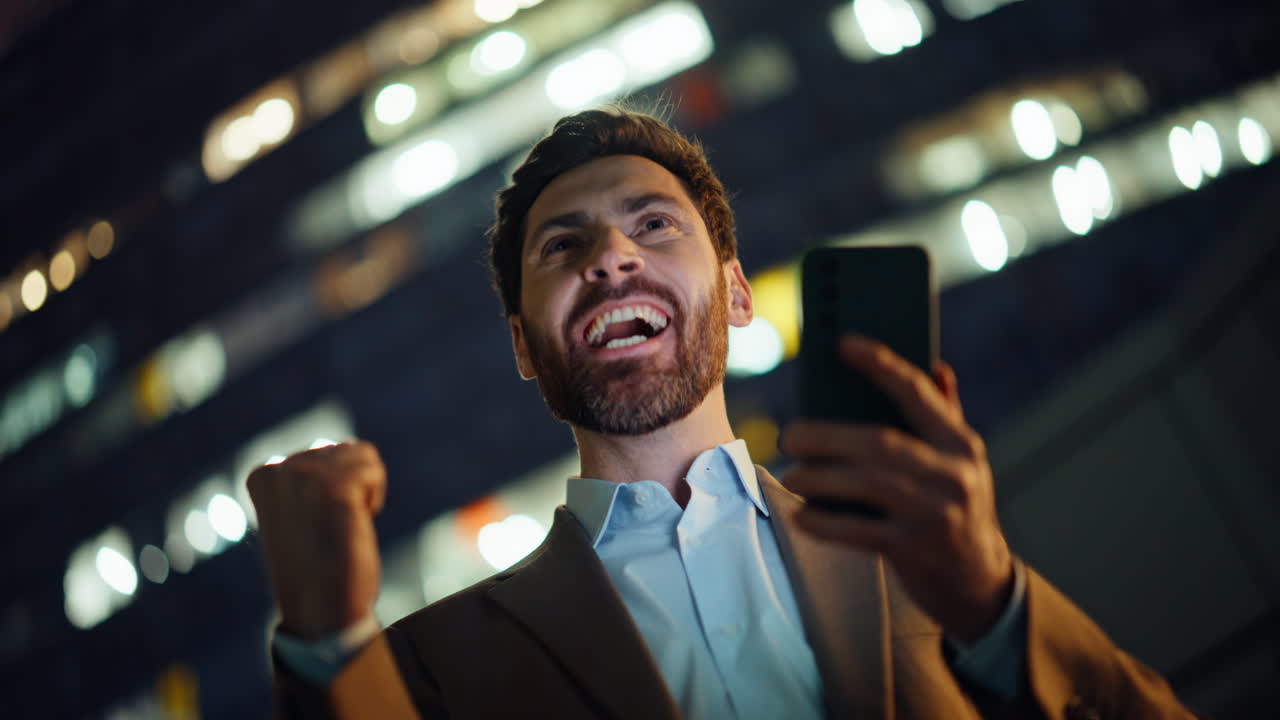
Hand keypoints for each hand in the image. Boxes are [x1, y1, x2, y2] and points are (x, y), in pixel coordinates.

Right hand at [247, 441, 385, 639]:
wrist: (321, 609)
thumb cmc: (315, 565)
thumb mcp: (298, 511)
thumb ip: (305, 478)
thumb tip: (328, 446)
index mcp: (263, 474)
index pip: (320, 451)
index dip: (331, 489)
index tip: (313, 523)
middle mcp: (279, 467)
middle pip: (343, 450)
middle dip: (350, 486)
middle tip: (331, 527)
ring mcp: (304, 473)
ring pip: (361, 455)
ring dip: (363, 490)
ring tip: (342, 524)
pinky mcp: (334, 484)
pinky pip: (373, 469)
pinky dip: (373, 497)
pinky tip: (353, 523)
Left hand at [781, 335, 1012, 642]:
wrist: (980, 584)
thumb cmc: (956, 511)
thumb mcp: (962, 464)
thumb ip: (946, 417)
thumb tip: (938, 367)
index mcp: (962, 445)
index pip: (918, 393)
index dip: (881, 365)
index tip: (843, 344)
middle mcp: (954, 475)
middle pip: (880, 443)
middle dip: (827, 436)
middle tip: (790, 436)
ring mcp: (936, 515)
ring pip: (868, 484)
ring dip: (820, 477)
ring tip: (792, 474)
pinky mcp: (915, 551)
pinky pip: (859, 531)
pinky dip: (825, 522)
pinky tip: (802, 514)